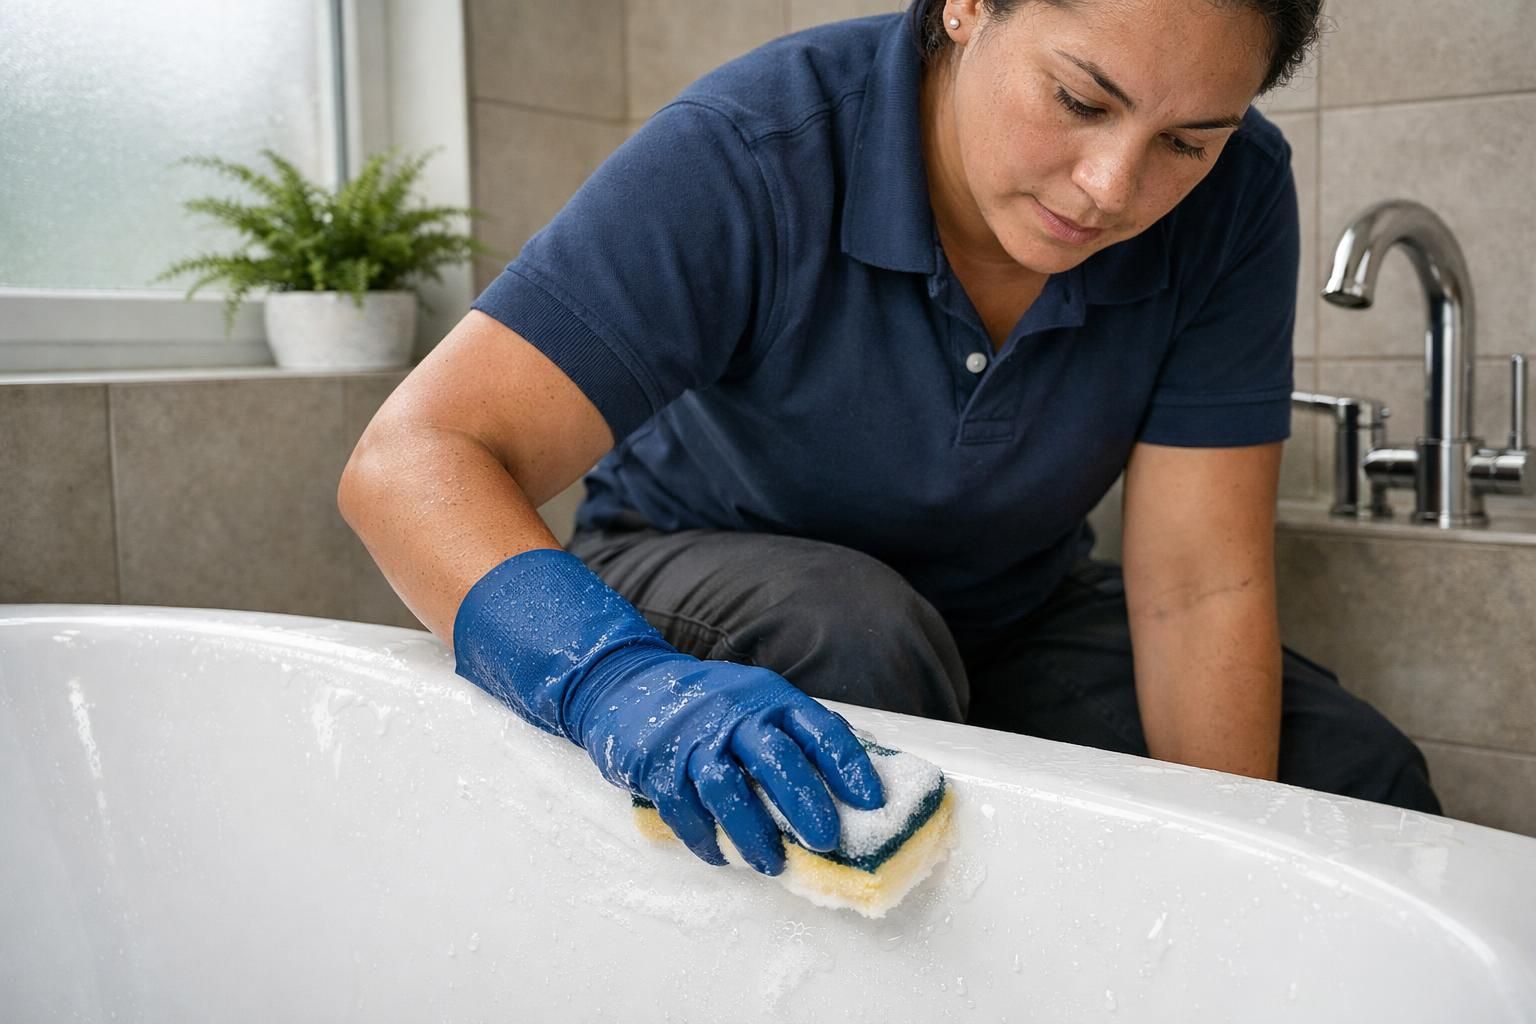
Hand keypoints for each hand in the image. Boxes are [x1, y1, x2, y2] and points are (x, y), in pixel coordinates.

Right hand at [452, 548, 884, 874]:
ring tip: (773, 864)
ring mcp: (692, 740)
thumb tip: (847, 779)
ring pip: (727, 789)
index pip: (817, 728)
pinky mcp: (657, 767)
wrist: (626, 683)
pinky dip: (705, 839)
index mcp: (766, 697)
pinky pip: (684, 810)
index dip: (848, 765)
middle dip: (805, 803)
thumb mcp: (753, 698)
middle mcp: (732, 714)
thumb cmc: (706, 702)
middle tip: (827, 840)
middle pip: (776, 759)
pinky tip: (723, 857)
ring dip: (753, 833)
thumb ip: (791, 732)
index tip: (872, 801)